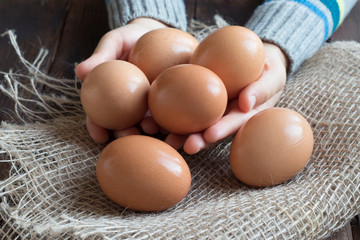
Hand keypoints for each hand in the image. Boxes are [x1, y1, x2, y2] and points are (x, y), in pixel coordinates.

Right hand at [75, 18, 167, 142]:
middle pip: (123, 124)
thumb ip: (100, 56)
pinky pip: (168, 112)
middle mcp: (128, 105)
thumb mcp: (114, 42)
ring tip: (153, 128)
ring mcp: (149, 105)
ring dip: (149, 130)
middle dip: (125, 134)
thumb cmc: (130, 38)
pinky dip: (170, 119)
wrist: (156, 32)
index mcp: (110, 95)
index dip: (97, 128)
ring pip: (147, 123)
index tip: (100, 136)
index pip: (99, 116)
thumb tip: (80, 72)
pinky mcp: (168, 100)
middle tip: (129, 134)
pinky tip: (173, 122)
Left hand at [165, 42, 288, 153]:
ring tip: (165, 138)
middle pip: (210, 130)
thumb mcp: (272, 77)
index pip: (232, 124)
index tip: (209, 136)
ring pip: (195, 122)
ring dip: (181, 131)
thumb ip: (262, 89)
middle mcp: (226, 117)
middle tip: (185, 146)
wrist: (257, 61)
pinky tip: (154, 115)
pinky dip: (170, 112)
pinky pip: (185, 105)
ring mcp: (213, 109)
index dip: (221, 131)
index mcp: (243, 116)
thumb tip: (245, 104)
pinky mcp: (201, 98)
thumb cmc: (268, 70)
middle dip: (197, 139)